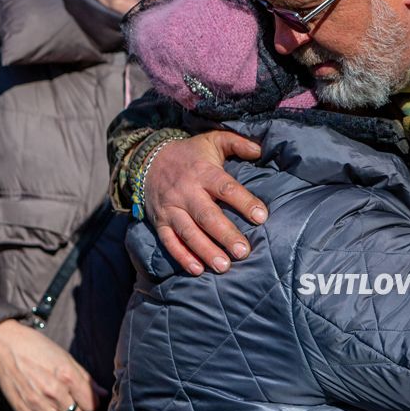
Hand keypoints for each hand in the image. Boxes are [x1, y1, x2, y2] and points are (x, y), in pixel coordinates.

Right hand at [0, 320, 105, 410]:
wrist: (7, 348)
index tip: (90, 402)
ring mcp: (37, 403)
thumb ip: (85, 378)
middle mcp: (53, 391)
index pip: (91, 403)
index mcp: (67, 375)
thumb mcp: (67, 358)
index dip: (93, 405)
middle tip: (77, 409)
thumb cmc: (39, 349)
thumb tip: (103, 394)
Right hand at [146, 131, 264, 274]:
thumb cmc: (190, 154)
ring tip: (224, 266)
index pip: (225, 188)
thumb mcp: (212, 140)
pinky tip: (197, 270)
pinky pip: (169, 242)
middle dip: (226, 235)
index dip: (244, 202)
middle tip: (243, 251)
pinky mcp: (160, 222)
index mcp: (203, 172)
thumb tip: (260, 149)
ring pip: (188, 233)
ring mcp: (171, 209)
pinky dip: (182, 257)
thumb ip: (237, 143)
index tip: (262, 217)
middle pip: (207, 216)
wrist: (148, 159)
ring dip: (206, 251)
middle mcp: (186, 192)